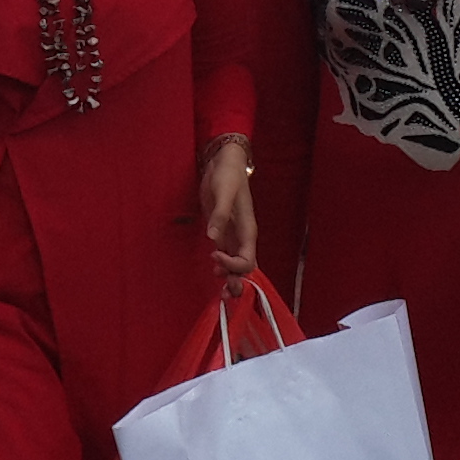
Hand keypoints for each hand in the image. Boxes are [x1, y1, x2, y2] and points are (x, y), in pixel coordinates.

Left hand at [199, 139, 254, 282]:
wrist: (224, 164)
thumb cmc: (227, 177)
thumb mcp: (223, 192)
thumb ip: (219, 215)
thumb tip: (212, 239)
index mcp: (248, 231)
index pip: (247, 260)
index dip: (233, 265)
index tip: (214, 255)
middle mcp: (243, 237)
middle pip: (245, 268)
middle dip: (237, 282)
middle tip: (224, 295)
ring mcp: (233, 236)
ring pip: (237, 265)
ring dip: (230, 278)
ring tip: (220, 292)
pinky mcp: (223, 232)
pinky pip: (227, 256)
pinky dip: (224, 267)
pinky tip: (216, 272)